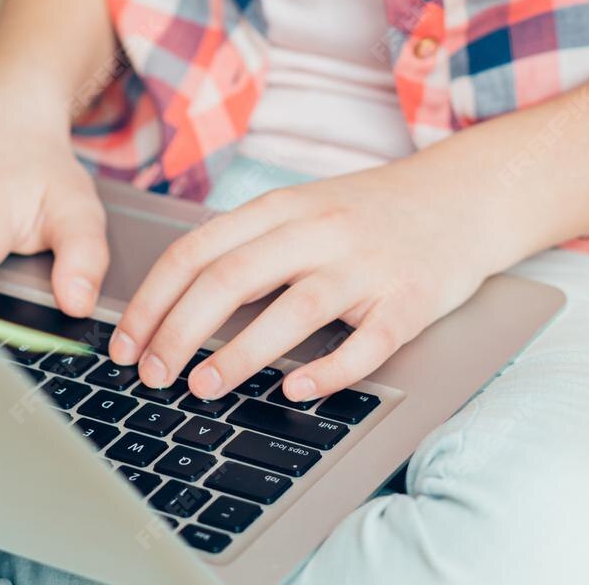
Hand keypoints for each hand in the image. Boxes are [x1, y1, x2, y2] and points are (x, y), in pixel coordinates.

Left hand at [107, 147, 514, 406]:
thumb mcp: (304, 208)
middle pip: (233, 278)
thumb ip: (250, 245)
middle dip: (179, 331)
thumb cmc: (370, 212)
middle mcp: (320, 230)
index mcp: (284, 207)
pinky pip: (365, 344)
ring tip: (202, 388)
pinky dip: (328, 372)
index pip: (200, 250)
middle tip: (151, 374)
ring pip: (292, 311)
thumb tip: (175, 303)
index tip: (125, 341)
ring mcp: (366, 266)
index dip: (155, 299)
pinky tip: (297, 393)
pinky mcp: (408, 303)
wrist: (463, 197)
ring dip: (239, 354)